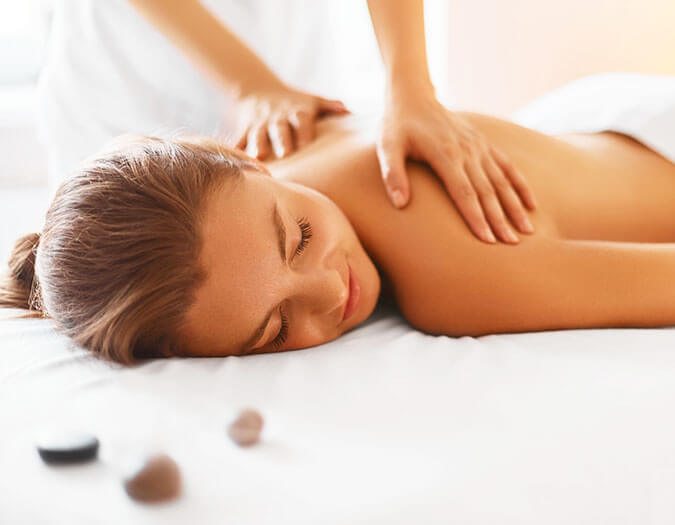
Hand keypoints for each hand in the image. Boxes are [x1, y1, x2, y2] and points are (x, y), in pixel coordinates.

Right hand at [231, 84, 348, 159]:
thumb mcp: (312, 100)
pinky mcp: (245, 128)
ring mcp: (260, 123)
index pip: (301, 119)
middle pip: (279, 127)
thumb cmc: (293, 101)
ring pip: (257, 133)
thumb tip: (348, 111)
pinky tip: (234, 163)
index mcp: (296, 111)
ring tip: (259, 159)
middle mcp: (277, 116)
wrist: (257, 88)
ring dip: (258, 145)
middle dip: (281, 139)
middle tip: (286, 154)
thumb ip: (329, 106)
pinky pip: (240, 139)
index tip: (306, 143)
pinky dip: (236, 150)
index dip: (304, 130)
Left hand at [376, 86, 537, 243]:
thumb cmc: (396, 125)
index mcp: (445, 154)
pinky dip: (520, 185)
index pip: (464, 192)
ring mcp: (478, 146)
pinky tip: (531, 204)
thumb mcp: (387, 147)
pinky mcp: (483, 143)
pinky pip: (507, 166)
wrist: (413, 96)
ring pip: (502, 181)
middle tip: (511, 244)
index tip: (487, 240)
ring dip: (515, 206)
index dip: (476, 217)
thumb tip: (400, 204)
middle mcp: (467, 151)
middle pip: (487, 191)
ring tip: (526, 231)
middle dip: (500, 219)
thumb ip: (393, 175)